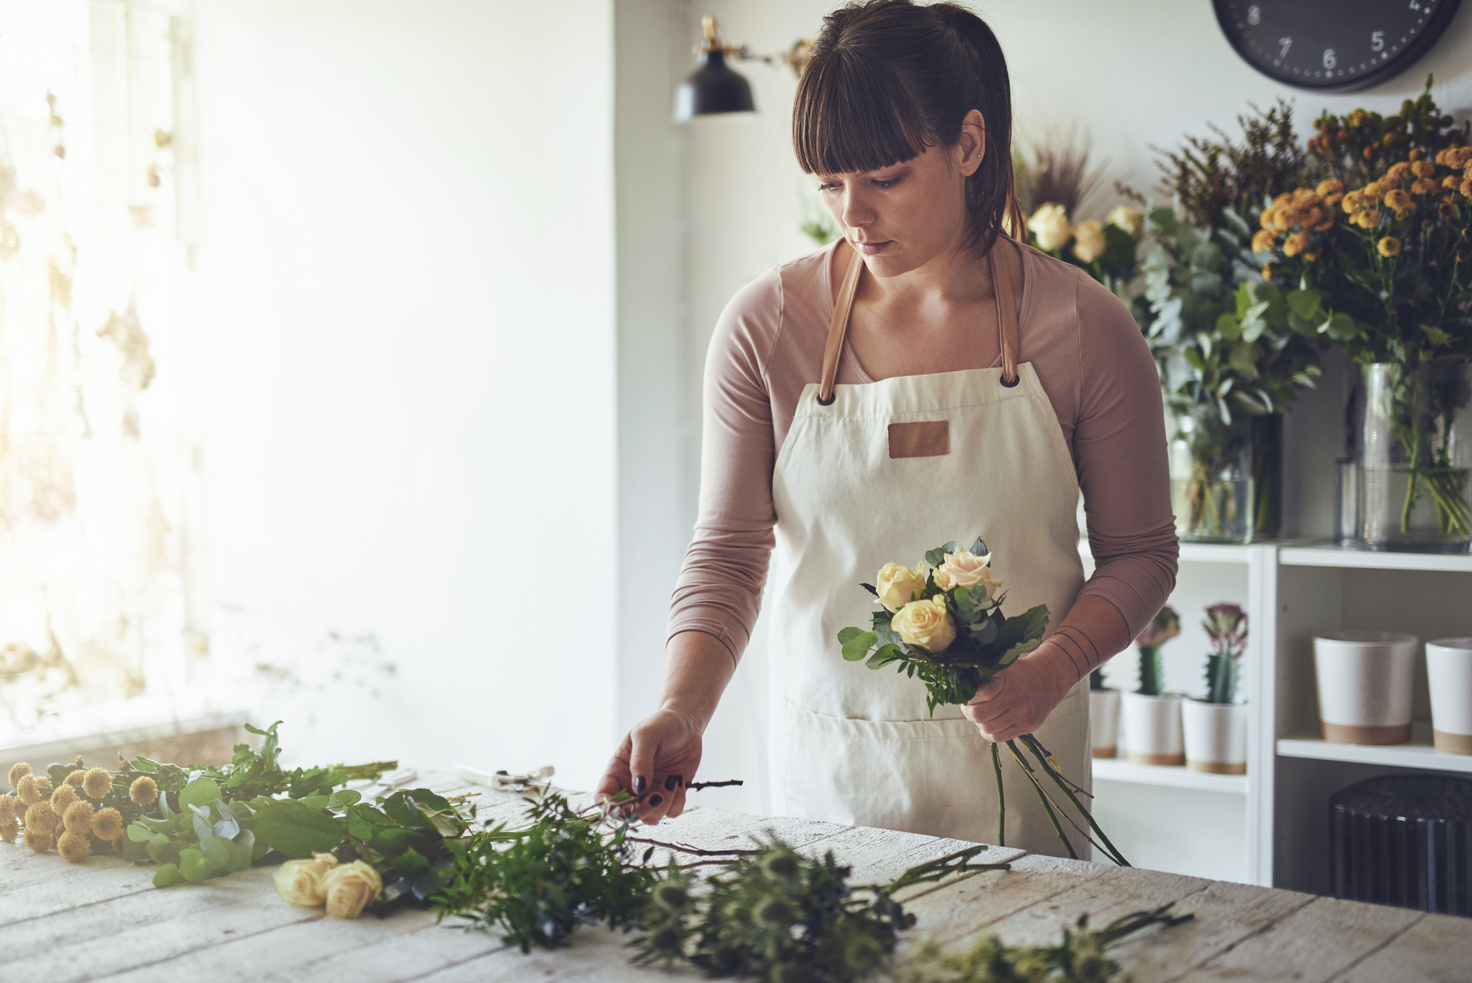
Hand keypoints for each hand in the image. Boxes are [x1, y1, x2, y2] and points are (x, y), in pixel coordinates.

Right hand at [594, 707, 702, 824]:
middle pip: (627, 814)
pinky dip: (677, 802)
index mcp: (617, 771)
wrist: (686, 722)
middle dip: (642, 810)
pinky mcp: (670, 795)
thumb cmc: (661, 724)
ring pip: (650, 817)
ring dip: (663, 805)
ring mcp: (651, 792)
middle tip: (657, 795)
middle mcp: (632, 786)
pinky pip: (671, 812)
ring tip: (672, 780)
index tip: (626, 804)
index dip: (610, 807)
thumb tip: (639, 787)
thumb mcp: (646, 735)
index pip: (603, 797)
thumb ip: (640, 760)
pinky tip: (679, 781)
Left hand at [962, 642, 1074, 742]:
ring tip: (982, 715)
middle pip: (978, 714)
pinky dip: (989, 733)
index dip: (966, 696)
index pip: (976, 693)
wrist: (1050, 678)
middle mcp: (1015, 697)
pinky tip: (990, 724)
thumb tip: (957, 678)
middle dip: (969, 712)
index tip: (964, 694)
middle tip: (969, 707)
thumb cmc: (1020, 672)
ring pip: (987, 728)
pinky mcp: (1028, 726)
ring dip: (980, 724)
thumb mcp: (1003, 666)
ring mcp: (1023, 714)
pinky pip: (999, 737)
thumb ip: (983, 673)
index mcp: (1007, 679)